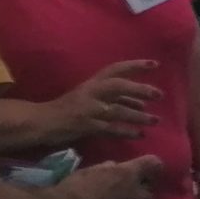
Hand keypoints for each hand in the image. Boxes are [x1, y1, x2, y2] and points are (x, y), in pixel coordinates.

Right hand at [45, 60, 163, 144]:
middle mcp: (90, 93)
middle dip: (139, 89)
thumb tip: (140, 103)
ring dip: (137, 116)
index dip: (135, 65)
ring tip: (155, 120)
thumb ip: (112, 98)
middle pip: (117, 86)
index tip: (155, 64)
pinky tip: (139, 134)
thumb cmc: (65, 109)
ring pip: (117, 110)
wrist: (40, 122)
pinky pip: (110, 129)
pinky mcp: (85, 126)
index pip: (115, 69)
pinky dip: (125, 131)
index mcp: (91, 83)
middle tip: (159, 95)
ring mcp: (87, 109)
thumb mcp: (88, 96)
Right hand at [57, 156, 165, 198]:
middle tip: (125, 190)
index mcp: (130, 175)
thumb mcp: (93, 169)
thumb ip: (111, 168)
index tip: (142, 167)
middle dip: (141, 190)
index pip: (155, 165)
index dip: (149, 165)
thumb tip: (117, 168)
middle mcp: (137, 195)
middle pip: (150, 191)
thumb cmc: (76, 186)